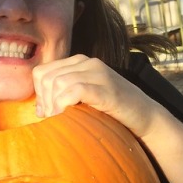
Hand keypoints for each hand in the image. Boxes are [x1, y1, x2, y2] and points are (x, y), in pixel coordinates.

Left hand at [32, 54, 161, 139]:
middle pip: (47, 78)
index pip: (42, 72)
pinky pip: (75, 91)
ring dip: (54, 106)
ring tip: (59, 120)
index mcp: (79, 62)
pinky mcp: (106, 88)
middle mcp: (88, 63)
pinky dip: (65, 105)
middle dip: (44, 101)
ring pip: (58, 83)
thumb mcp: (83, 98)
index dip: (38, 94)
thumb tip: (39, 108)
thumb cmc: (111, 110)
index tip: (45, 112)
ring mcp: (98, 74)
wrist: (145, 116)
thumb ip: (63, 95)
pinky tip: (67, 117)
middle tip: (51, 118)